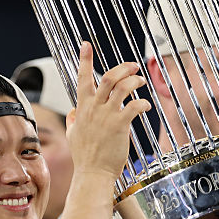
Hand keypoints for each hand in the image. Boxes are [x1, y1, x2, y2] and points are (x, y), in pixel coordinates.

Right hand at [66, 42, 150, 178]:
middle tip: (134, 66)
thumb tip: (71, 113)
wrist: (93, 174)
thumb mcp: (73, 135)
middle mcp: (94, 109)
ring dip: (134, 81)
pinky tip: (146, 105)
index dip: (85, 60)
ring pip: (121, 87)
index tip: (86, 45)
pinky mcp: (120, 125)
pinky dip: (142, 102)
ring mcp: (107, 116)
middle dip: (122, 67)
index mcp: (83, 108)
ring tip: (141, 82)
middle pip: (107, 77)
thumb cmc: (85, 156)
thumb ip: (72, 121)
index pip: (83, 78)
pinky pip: (134, 106)